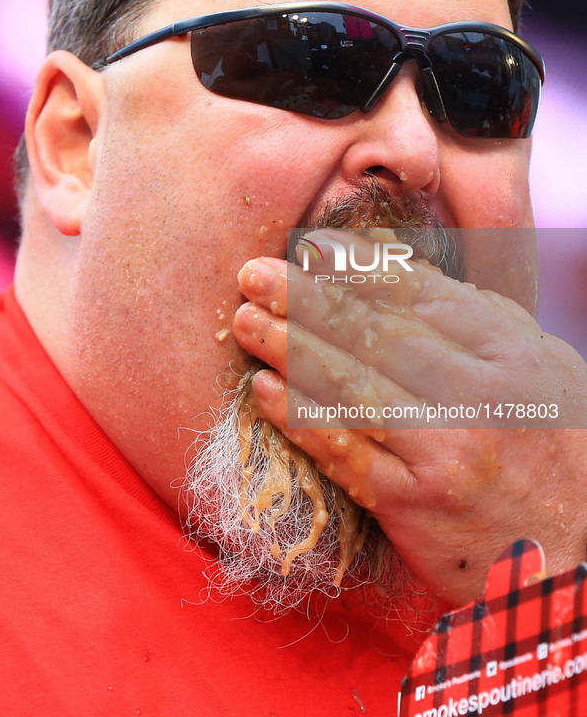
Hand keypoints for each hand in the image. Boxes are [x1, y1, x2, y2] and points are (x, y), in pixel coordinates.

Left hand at [232, 232, 586, 606]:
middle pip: (374, 334)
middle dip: (306, 299)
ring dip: (290, 350)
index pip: (420, 295)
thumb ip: (479, 322)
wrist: (577, 553)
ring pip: (351, 387)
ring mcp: (443, 452)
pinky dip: (300, 419)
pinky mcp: (413, 505)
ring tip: (247, 321)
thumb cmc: (558, 452)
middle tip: (255, 274)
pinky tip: (266, 390)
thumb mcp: (541, 370)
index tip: (313, 247)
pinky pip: (346, 454)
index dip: (357, 267)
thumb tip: (406, 275)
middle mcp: (476, 396)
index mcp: (509, 353)